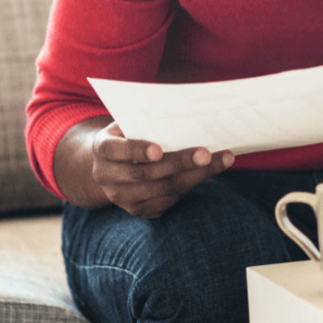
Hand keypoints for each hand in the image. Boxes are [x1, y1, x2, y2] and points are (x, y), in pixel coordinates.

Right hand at [89, 123, 234, 218]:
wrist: (112, 163)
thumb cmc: (129, 134)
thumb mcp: (130, 123)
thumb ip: (146, 120)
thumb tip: (184, 112)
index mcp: (102, 148)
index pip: (116, 150)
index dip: (137, 151)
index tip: (159, 150)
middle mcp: (106, 176)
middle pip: (145, 174)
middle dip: (179, 163)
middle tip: (206, 154)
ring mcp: (121, 197)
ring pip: (161, 190)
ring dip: (194, 176)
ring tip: (220, 161)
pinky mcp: (137, 209)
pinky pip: (167, 201)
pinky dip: (191, 186)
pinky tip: (209, 172)